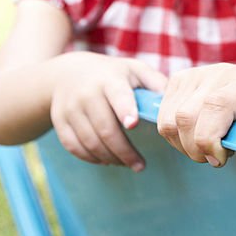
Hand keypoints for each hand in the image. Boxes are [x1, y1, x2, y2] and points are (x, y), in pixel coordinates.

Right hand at [49, 53, 167, 170]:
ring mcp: (70, 109)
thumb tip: (175, 100)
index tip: (133, 124)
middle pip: (105, 128)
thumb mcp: (134, 70)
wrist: (68, 73)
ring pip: (89, 141)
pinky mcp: (59, 121)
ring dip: (110, 158)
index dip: (124, 110)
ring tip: (129, 164)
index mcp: (109, 80)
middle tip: (141, 166)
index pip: (117, 96)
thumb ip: (155, 82)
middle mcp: (86, 94)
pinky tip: (108, 160)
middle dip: (124, 151)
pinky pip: (74, 146)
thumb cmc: (113, 74)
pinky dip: (91, 157)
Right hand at [157, 63, 235, 167]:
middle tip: (215, 159)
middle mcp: (218, 75)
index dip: (210, 139)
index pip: (215, 106)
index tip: (221, 158)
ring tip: (206, 147)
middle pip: (186, 118)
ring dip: (183, 146)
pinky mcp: (178, 79)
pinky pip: (163, 117)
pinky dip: (175, 136)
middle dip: (196, 150)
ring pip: (169, 121)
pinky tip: (195, 136)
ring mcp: (194, 75)